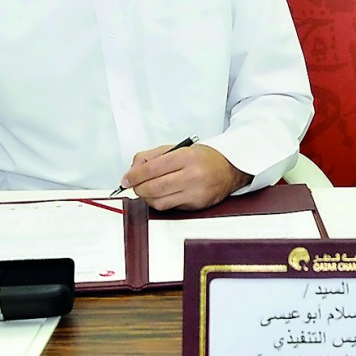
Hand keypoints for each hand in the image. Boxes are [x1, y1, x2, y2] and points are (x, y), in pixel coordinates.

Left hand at [121, 143, 250, 210]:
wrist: (229, 168)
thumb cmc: (203, 158)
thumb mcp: (178, 148)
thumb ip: (152, 156)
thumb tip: (133, 170)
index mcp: (186, 157)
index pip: (152, 169)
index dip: (134, 176)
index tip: (126, 179)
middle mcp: (192, 175)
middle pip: (153, 187)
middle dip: (138, 188)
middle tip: (134, 185)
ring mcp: (195, 192)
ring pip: (159, 202)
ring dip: (147, 198)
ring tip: (147, 190)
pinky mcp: (196, 205)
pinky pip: (170, 208)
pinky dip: (161, 202)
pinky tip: (162, 195)